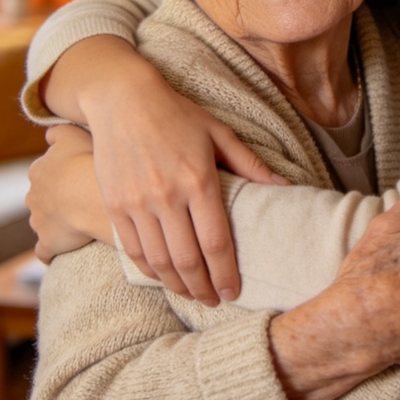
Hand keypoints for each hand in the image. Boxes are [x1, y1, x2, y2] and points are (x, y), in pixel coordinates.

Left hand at [26, 125, 104, 262]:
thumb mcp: (72, 134)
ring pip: (44, 221)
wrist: (93, 197)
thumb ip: (57, 131)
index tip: (82, 174)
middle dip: (59, 198)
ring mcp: (38, 221)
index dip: (64, 173)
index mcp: (38, 170)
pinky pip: (45, 250)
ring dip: (58, 222)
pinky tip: (65, 249)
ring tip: (83, 220)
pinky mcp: (47, 243)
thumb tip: (48, 135)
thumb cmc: (87, 162)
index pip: (46, 170)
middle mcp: (33, 195)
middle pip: (43, 196)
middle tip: (86, 196)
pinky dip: (51, 250)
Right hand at [43, 35, 284, 303]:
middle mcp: (167, 195)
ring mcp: (136, 202)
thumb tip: (285, 188)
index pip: (216, 242)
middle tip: (215, 301)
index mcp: (198, 179)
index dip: (226, 273)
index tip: (234, 291)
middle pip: (188, 260)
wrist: (123, 98)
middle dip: (204, 288)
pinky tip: (164, 276)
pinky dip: (150, 270)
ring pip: (159, 261)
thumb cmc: (178, 114)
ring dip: (178, 285)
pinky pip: (133, 249)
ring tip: (193, 294)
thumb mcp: (219, 133)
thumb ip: (251, 165)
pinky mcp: (114, 205)